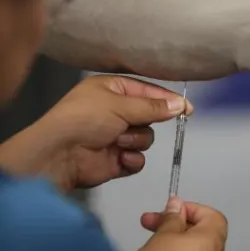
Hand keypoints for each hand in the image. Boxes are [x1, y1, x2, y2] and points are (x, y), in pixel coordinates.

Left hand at [0, 75, 191, 191]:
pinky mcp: (116, 159)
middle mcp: (115, 112)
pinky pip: (138, 159)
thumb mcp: (120, 105)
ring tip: (116, 142)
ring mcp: (116, 137)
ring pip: (146, 138)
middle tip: (134, 124)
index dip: (167, 99)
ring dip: (134, 141)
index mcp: (112, 90)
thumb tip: (180, 105)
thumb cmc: (86, 119)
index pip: (147, 91)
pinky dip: (131, 159)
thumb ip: (153, 107)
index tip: (188, 109)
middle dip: (144, 122)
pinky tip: (118, 159)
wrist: (61, 154)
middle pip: (149, 116)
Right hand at [130, 197, 227, 250]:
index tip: (168, 212)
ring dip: (175, 247)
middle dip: (176, 227)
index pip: (212, 216)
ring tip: (150, 249)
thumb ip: (172, 218)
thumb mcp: (162, 236)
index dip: (191, 209)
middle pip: (203, 235)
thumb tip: (177, 205)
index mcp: (212, 241)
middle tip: (148, 225)